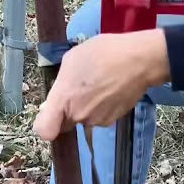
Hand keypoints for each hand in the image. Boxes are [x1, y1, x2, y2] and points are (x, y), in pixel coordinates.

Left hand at [32, 30, 170, 141]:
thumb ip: (61, 83)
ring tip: (99, 84)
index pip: (45, 130)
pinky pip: (100, 117)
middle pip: (66, 122)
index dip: (45, 125)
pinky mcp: (113, 120)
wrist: (138, 60)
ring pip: (84, 118)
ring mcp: (97, 120)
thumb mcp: (73, 59)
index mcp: (64, 99)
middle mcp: (78, 115)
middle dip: (69, 110)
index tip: (50, 114)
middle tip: (80, 89)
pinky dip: (103, 107)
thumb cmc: (102, 53)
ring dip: (87, 106)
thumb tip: (59, 97)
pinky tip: (110, 89)